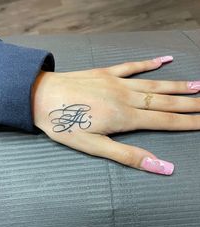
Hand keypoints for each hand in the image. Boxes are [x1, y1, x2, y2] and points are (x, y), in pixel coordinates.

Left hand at [31, 56, 199, 174]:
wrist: (41, 97)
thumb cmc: (64, 125)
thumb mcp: (95, 147)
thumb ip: (129, 156)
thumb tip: (162, 167)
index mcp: (125, 118)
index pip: (165, 121)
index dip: (188, 122)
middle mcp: (126, 97)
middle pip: (165, 102)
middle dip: (189, 104)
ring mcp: (117, 82)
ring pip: (154, 84)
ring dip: (177, 86)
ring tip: (197, 86)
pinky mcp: (106, 72)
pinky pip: (132, 66)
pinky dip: (149, 63)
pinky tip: (164, 59)